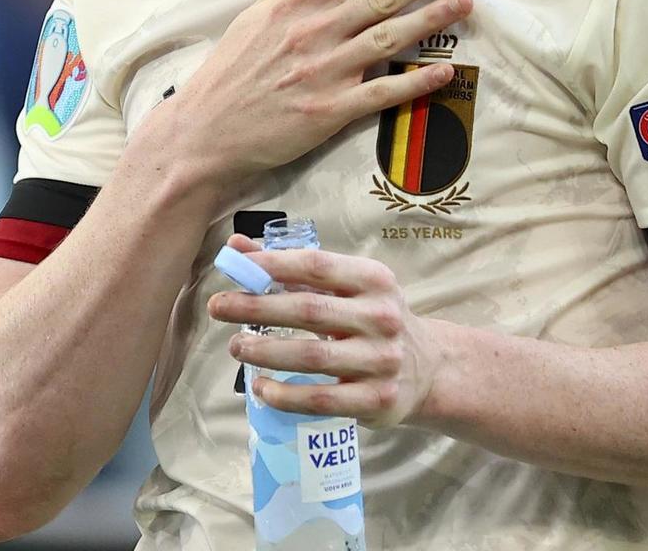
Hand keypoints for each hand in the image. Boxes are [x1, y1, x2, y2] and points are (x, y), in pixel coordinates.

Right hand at [141, 0, 472, 190]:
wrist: (208, 131)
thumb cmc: (232, 70)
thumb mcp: (257, 13)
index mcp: (294, 5)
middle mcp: (313, 33)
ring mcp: (325, 73)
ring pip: (389, 39)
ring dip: (431, 20)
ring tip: (466, 2)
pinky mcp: (331, 111)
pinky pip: (382, 93)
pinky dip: (415, 82)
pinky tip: (444, 72)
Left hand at [207, 234, 440, 429]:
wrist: (429, 370)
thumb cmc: (373, 319)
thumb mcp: (347, 287)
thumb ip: (293, 268)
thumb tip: (236, 247)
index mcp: (374, 280)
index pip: (316, 265)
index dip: (272, 264)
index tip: (235, 267)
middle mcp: (381, 317)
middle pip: (308, 310)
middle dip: (256, 308)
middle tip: (218, 307)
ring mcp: (381, 361)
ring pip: (311, 357)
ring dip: (265, 352)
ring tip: (236, 347)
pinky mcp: (376, 400)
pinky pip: (321, 399)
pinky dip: (285, 395)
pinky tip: (261, 387)